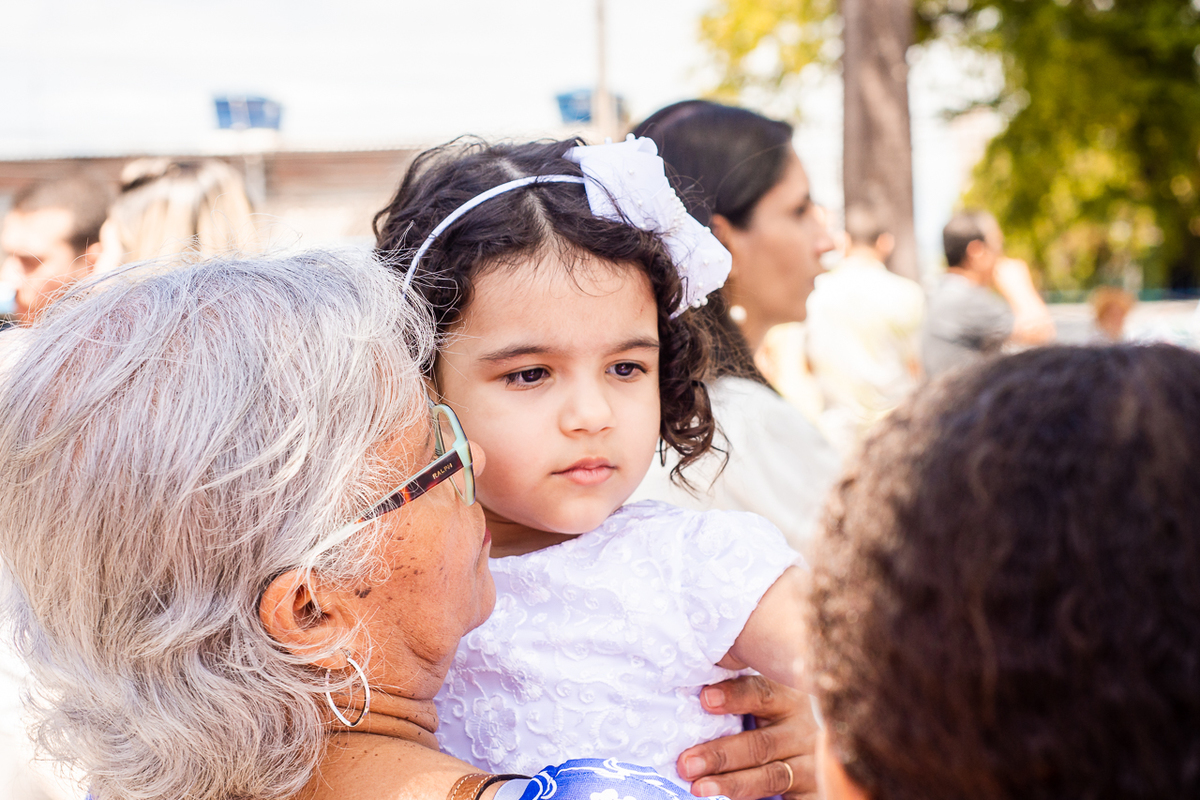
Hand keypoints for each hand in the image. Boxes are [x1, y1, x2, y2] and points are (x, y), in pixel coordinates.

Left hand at [677, 676, 817, 799]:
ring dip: (732, 783)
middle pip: (760, 743)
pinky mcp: (815, 792)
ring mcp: (813, 765)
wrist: (816, 750)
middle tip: (686, 763)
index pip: (762, 693)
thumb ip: (741, 698)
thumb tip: (695, 694)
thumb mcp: (770, 704)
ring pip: (770, 777)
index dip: (735, 696)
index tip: (705, 699)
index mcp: (789, 699)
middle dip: (720, 754)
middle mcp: (804, 731)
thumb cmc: (780, 722)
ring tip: (699, 788)